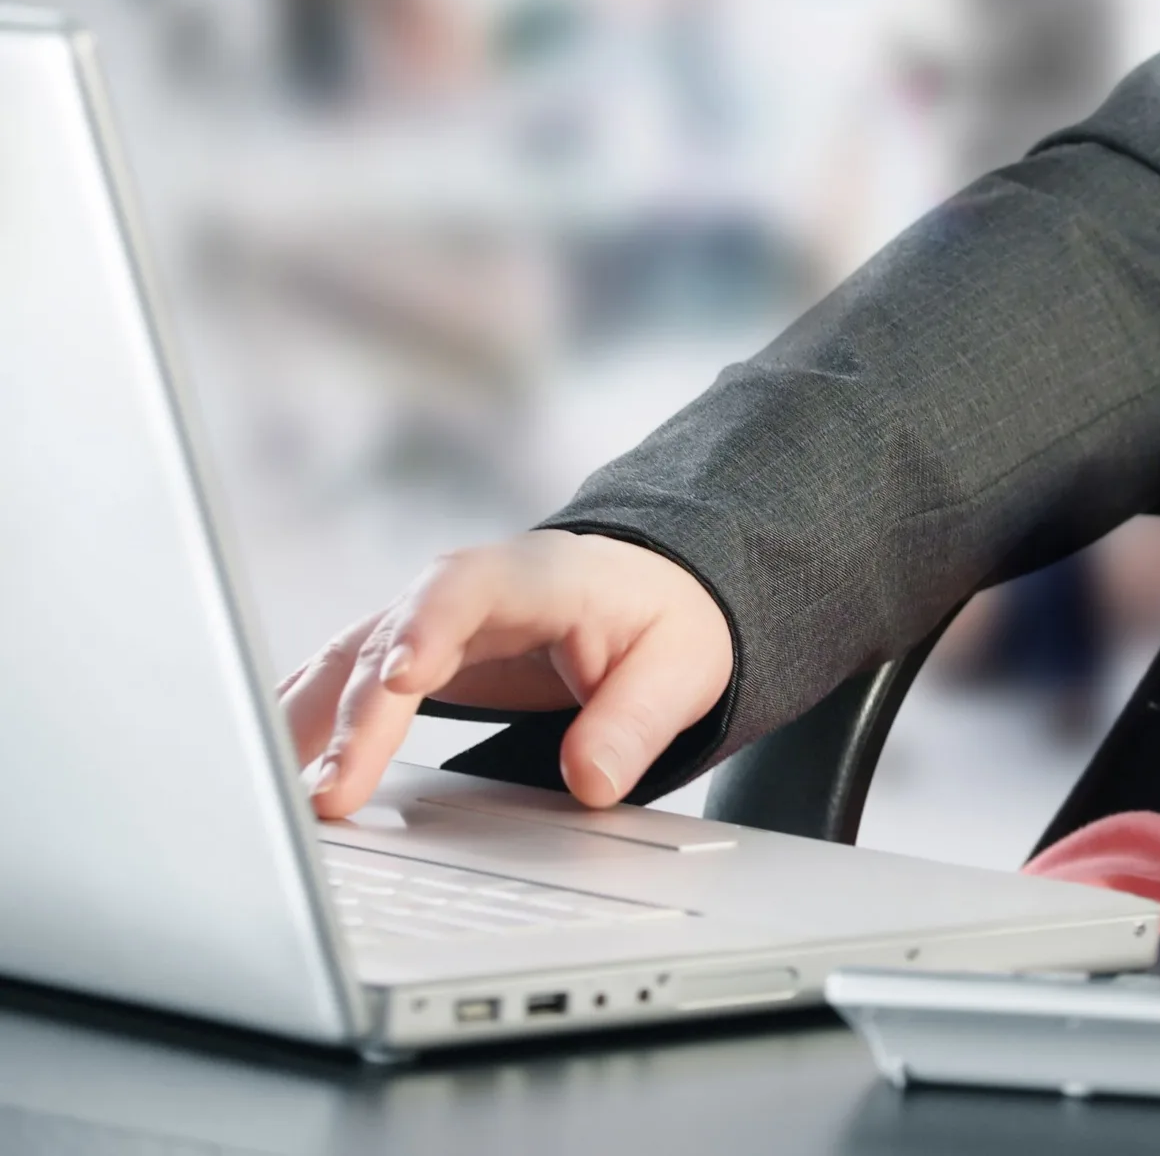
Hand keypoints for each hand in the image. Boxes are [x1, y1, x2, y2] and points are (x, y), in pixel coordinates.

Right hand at [279, 531, 733, 818]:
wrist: (650, 593)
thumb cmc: (662, 624)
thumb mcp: (681, 669)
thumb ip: (635, 722)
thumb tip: (590, 780)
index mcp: (532, 576)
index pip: (465, 591)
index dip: (428, 628)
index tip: (402, 675)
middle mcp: (460, 593)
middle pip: (387, 640)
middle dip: (354, 716)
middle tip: (332, 793)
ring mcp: (419, 622)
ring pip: (343, 664)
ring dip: (302, 726)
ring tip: (276, 798)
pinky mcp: (399, 655)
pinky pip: (334, 683)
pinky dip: (296, 722)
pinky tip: (263, 769)